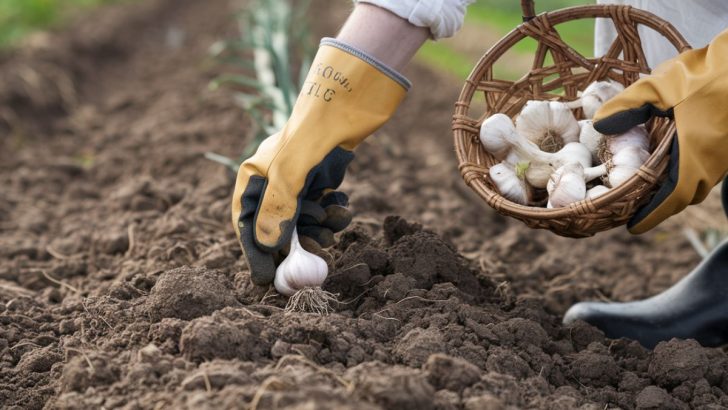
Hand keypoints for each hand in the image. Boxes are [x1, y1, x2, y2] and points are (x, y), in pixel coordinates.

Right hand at [232, 38, 409, 284]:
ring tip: (337, 219)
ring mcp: (299, 182)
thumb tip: (267, 247)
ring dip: (322, 227)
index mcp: (254, 178)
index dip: (255, 253)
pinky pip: (324, 210)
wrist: (349, 102)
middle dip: (297, 242)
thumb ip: (278, 210)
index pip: (247, 224)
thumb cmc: (313, 132)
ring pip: (305, 222)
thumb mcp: (290, 173)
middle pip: (278, 227)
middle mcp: (273, 182)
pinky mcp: (322, 181)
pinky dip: (334, 213)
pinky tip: (343, 204)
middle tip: (314, 258)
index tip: (265, 280)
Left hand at [593, 29, 727, 233]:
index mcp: (694, 156)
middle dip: (662, 207)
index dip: (652, 216)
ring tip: (651, 190)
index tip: (633, 228)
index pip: (673, 199)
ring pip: (699, 185)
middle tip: (636, 209)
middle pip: (686, 197)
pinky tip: (674, 162)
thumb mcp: (658, 87)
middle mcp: (712, 163)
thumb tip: (597, 124)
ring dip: (676, 191)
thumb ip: (626, 107)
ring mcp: (724, 155)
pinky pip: (708, 170)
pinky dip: (689, 175)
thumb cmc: (705, 74)